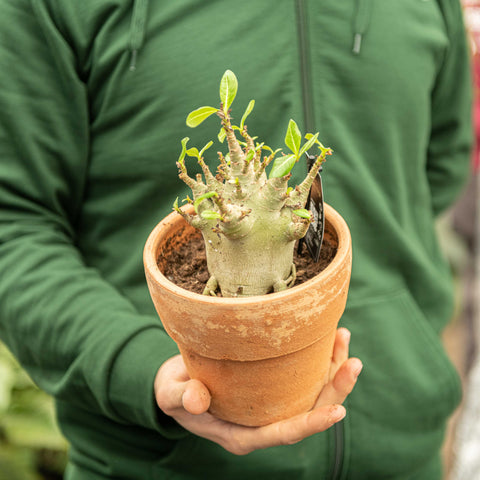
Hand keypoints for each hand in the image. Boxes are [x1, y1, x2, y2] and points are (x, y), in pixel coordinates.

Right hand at [154, 327, 361, 454]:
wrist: (177, 384)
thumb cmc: (174, 392)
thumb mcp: (172, 395)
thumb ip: (182, 398)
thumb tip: (195, 399)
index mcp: (244, 433)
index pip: (284, 433)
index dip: (311, 424)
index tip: (338, 410)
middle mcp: (264, 421)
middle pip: (307, 410)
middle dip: (334, 390)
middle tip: (353, 363)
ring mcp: (271, 403)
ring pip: (310, 391)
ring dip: (332, 368)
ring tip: (344, 338)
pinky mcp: (272, 385)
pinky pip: (301, 375)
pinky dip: (318, 357)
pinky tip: (327, 336)